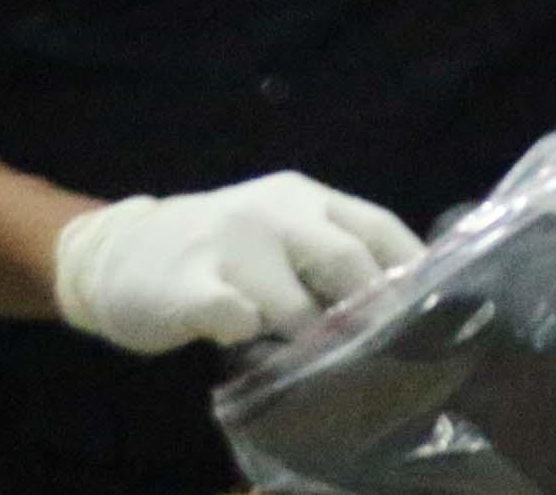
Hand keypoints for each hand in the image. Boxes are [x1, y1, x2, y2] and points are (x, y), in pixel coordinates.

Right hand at [53, 170, 423, 354]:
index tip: (434, 313)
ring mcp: (231, 244)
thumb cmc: (224, 249)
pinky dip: (252, 336)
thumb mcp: (285, 233)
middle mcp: (275, 212)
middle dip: (373, 313)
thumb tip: (406, 301)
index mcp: (308, 198)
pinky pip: (235, 318)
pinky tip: (248, 341)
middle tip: (385, 353)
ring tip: (309, 359)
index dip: (412, 271)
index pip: (378, 226)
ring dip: (311, 340)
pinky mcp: (189, 284)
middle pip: (346, 261)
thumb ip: (336, 254)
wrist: (120, 250)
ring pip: (295, 304)